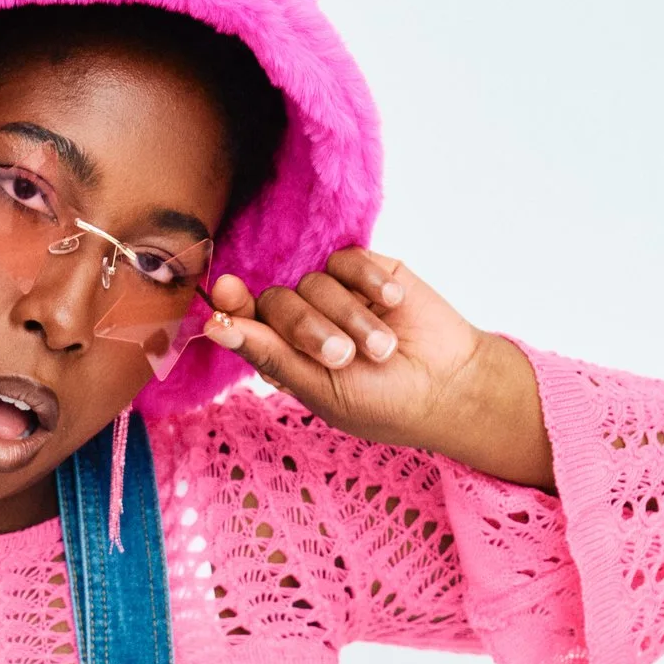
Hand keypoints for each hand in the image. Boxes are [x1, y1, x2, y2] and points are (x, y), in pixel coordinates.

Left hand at [204, 251, 552, 487]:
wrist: (449, 385)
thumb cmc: (382, 402)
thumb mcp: (321, 389)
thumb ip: (270, 355)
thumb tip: (214, 327)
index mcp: (283, 356)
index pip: (244, 322)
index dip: (232, 305)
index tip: (226, 291)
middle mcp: (303, 322)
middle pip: (276, 301)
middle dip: (308, 329)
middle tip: (343, 357)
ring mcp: (335, 295)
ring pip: (314, 281)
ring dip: (349, 317)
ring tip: (382, 348)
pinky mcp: (367, 272)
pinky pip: (348, 260)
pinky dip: (368, 284)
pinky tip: (393, 306)